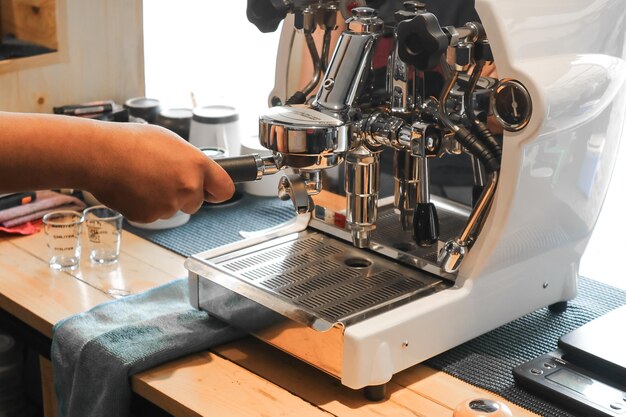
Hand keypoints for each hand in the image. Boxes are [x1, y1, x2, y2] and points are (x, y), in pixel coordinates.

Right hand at [87, 123, 233, 222]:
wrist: (97, 154)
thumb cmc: (130, 141)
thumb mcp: (170, 141)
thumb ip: (189, 160)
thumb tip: (198, 171)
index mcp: (197, 165)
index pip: (225, 189)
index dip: (218, 191)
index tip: (214, 191)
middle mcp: (188, 187)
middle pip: (197, 202)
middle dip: (185, 194)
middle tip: (163, 177)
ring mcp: (169, 204)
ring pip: (174, 208)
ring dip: (163, 198)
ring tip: (142, 178)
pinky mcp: (150, 217)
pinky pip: (154, 214)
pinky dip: (145, 205)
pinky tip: (133, 188)